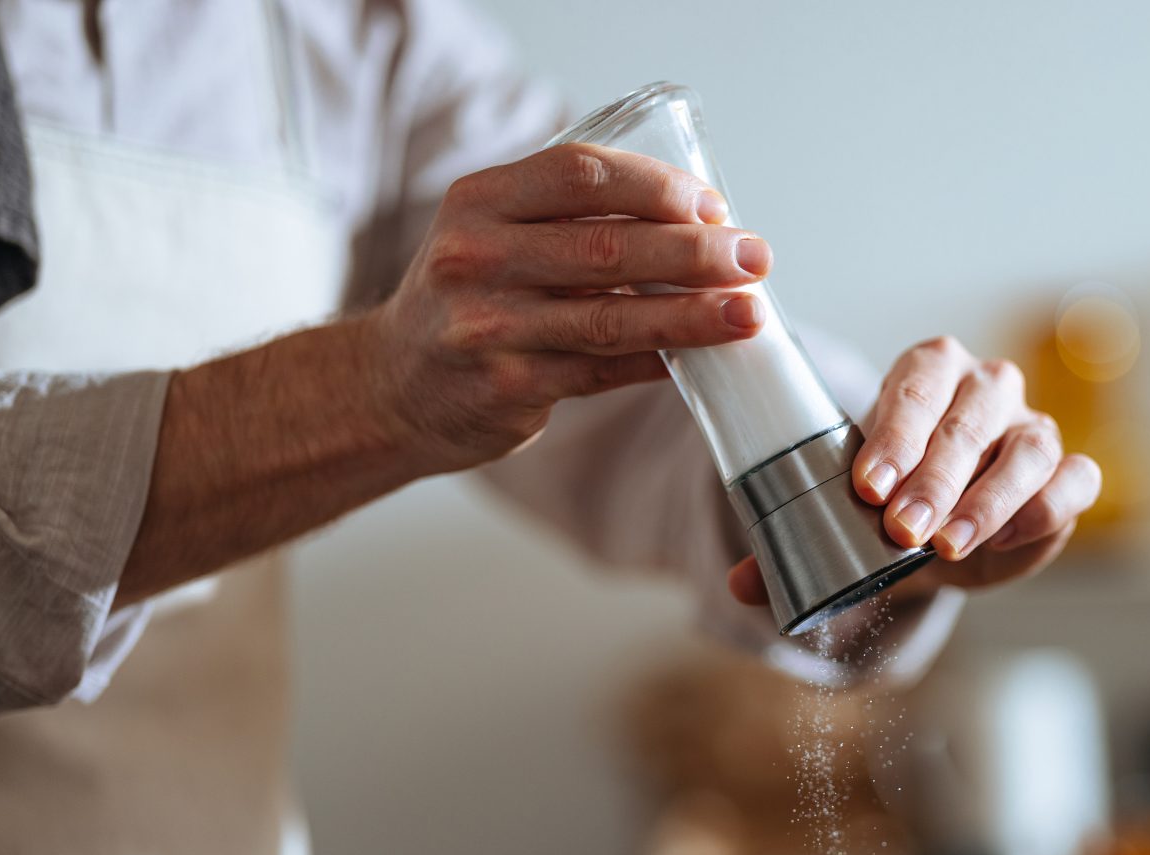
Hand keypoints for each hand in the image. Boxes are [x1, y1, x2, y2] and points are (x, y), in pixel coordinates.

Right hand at [365, 143, 771, 471]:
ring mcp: (489, 326)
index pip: (581, 174)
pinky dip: (657, 362)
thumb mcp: (493, 235)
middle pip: (606, 247)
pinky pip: (602, 370)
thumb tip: (696, 223)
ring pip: (611, 317)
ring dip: (692, 315)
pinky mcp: (507, 386)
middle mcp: (477, 257)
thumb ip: (569, 220)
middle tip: (755, 257)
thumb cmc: (471, 300)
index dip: (656, 188)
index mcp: (479, 202)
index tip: (713, 205)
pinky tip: (699, 357)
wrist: (394, 386)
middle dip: (694, 252)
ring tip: (748, 313)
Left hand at [727, 336, 1100, 605]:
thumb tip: (741, 584)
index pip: (917, 384)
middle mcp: (986, 389)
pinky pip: (1074, 479)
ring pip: (1027, 448)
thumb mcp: (844, 521)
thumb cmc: (894, 506)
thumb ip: (793, 547)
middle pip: (969, 418)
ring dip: (987, 500)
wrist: (945, 534)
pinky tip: (1005, 541)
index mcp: (928, 373)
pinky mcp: (1068, 474)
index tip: (867, 487)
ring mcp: (1033, 428)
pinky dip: (1045, 508)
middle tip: (901, 530)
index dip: (895, 433)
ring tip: (948, 547)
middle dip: (935, 477)